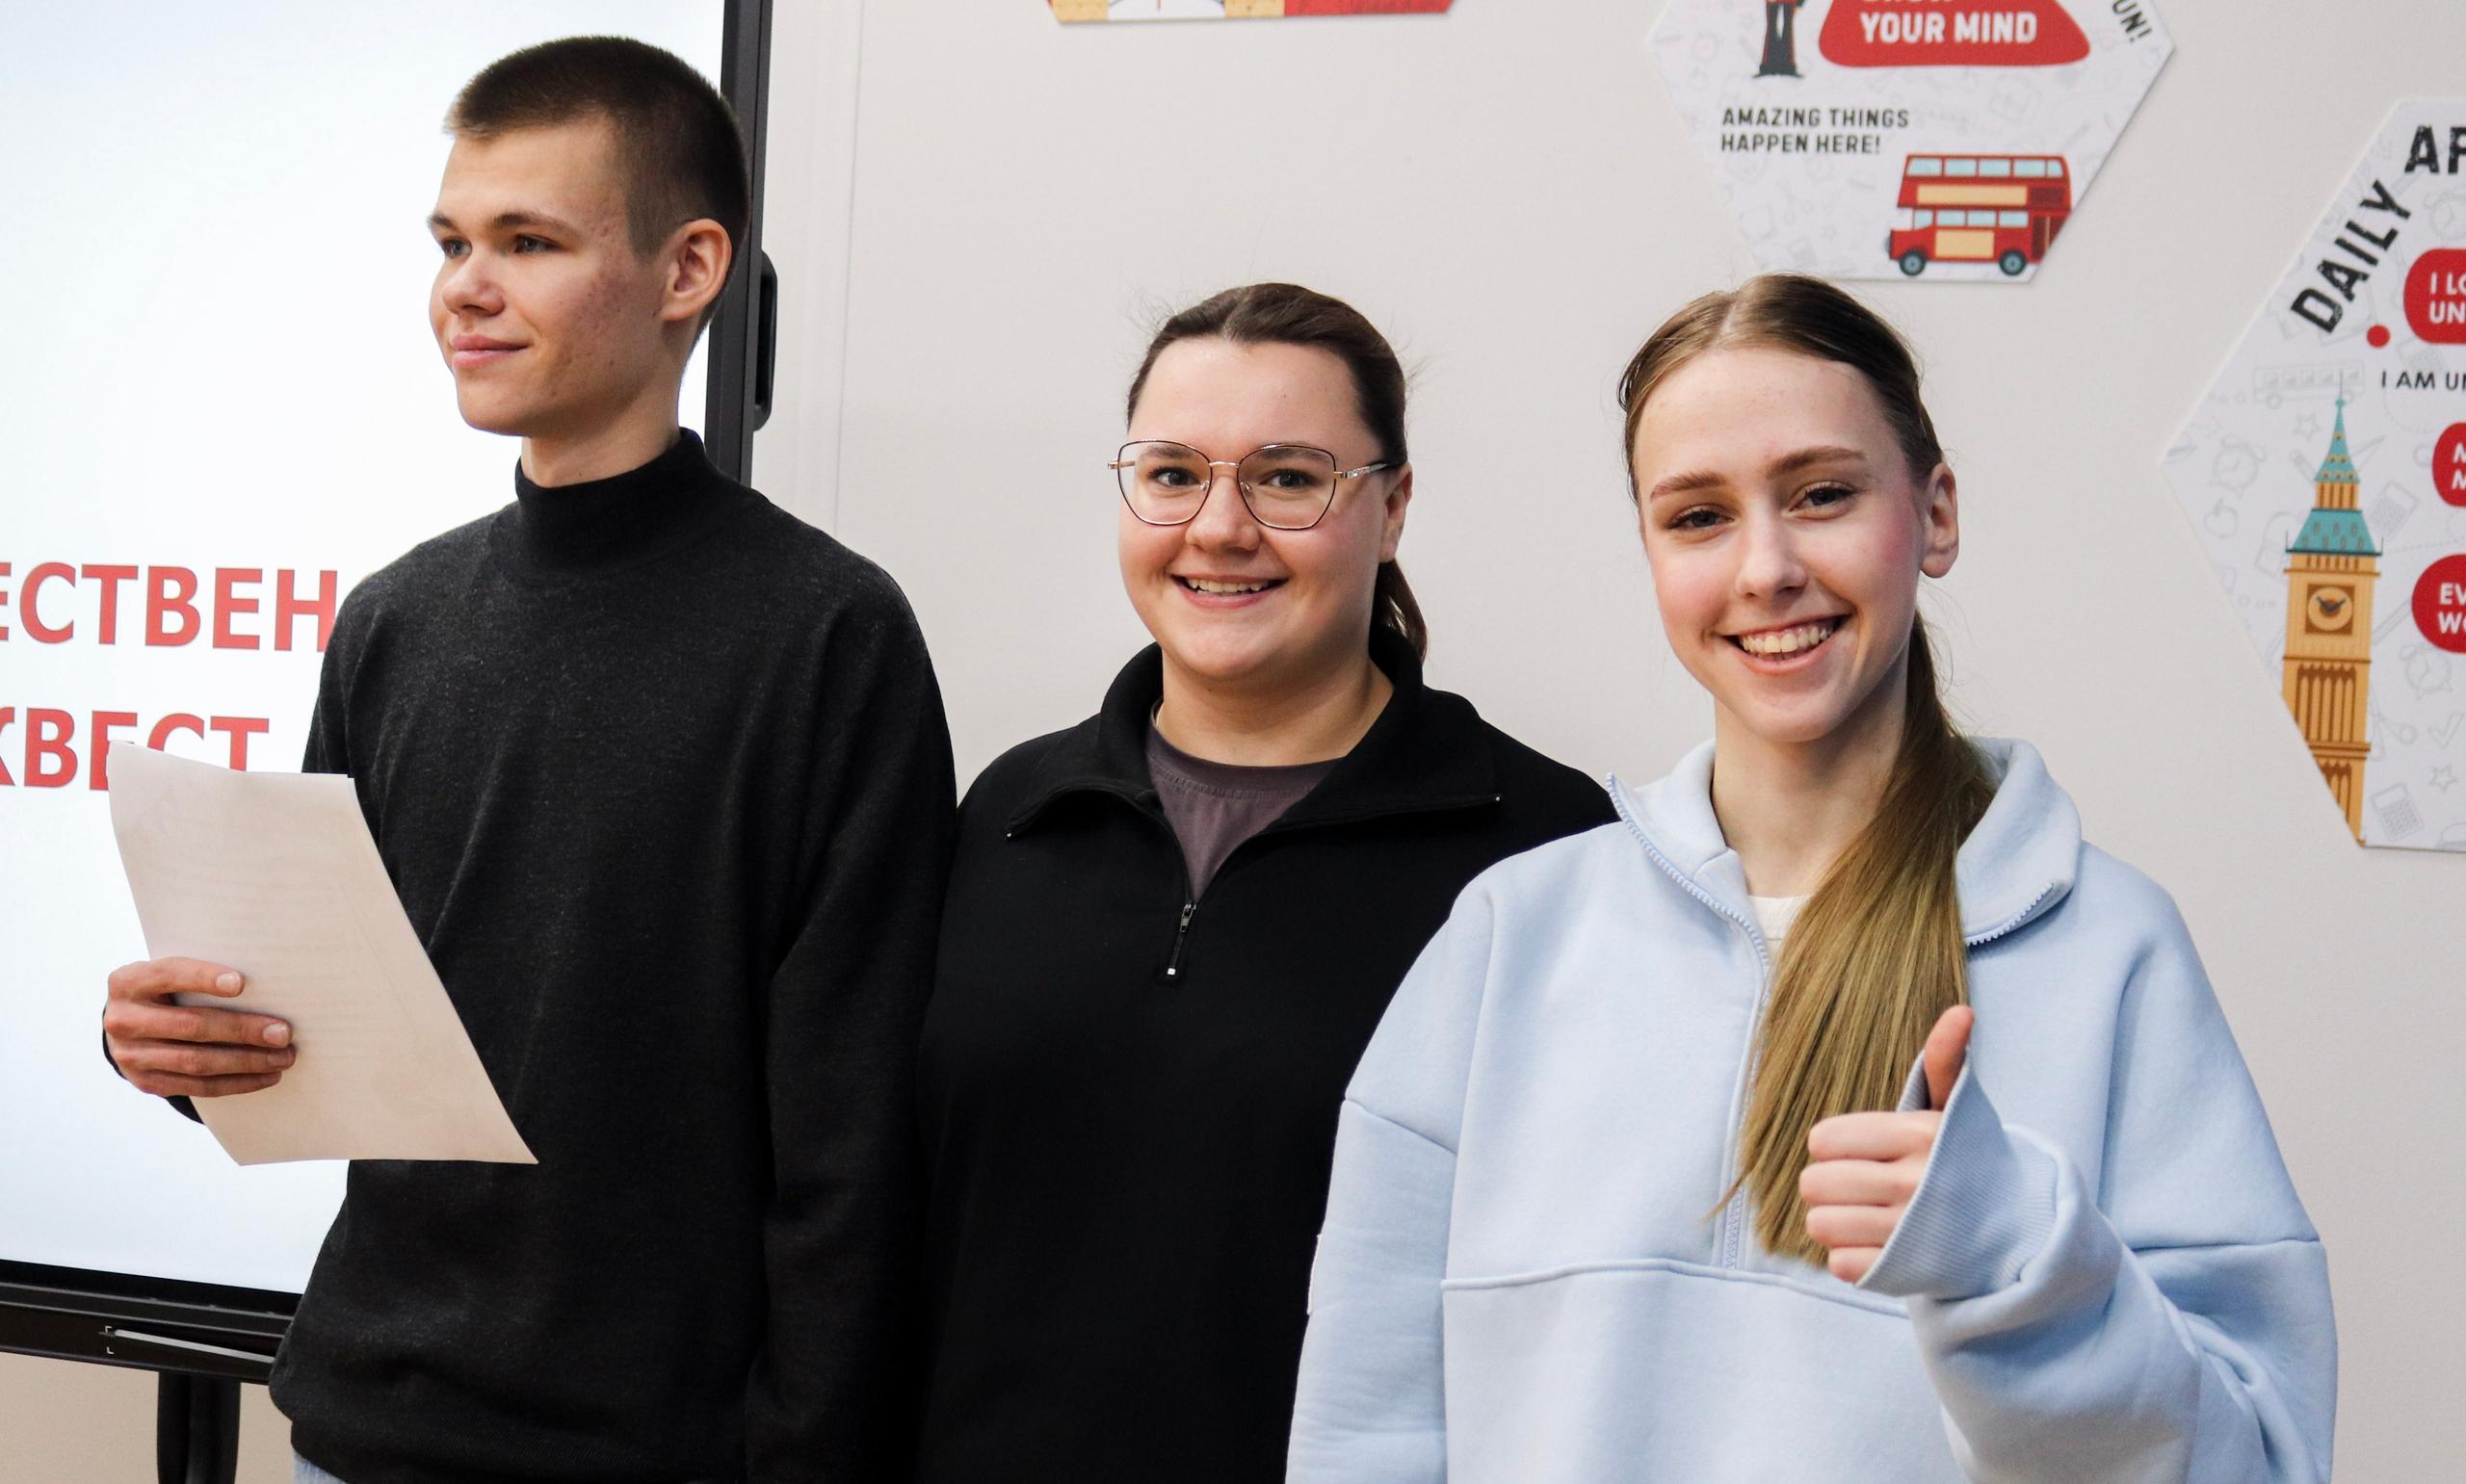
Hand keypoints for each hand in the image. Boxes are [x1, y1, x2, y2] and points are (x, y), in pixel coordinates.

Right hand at [103, 957, 293, 1098]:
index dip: (203, 977)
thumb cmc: (167, 991)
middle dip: (242, 1030)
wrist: (129, 1025)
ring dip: (247, 1061)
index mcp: (129, 982)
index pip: (168, 974)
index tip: (242, 983)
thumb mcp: (171, 976)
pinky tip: (266, 1076)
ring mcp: (130, 1055)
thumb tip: (266, 986)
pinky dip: (237, 1082)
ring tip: (283, 1057)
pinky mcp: (146, 1082)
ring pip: (196, 1061)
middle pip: (190, 1025)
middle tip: (283, 1033)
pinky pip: (197, 1086)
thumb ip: (200, 976)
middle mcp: (123, 1019)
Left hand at [1800, 1005, 1971, 1283]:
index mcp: (1919, 1136)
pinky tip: (1876, 1244)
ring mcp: (1907, 1233)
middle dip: (1827, 1183)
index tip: (1857, 1150)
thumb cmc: (1969, 1162)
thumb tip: (1960, 1012)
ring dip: (1833, 1220)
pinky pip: (1839, 1264)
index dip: (1833, 1145)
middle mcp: (1914, 1184)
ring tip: (1861, 1213)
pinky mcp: (1902, 1273)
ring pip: (1820, 1224)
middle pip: (1814, 1183)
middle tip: (1856, 1184)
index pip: (1824, 1139)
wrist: (2020, 1232)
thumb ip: (1945, 1062)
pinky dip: (1850, 1256)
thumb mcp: (1957, 1112)